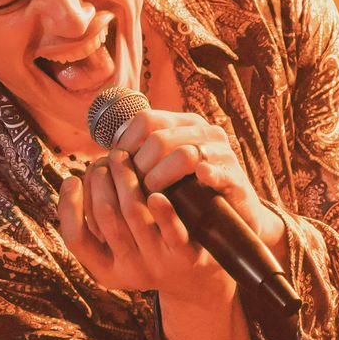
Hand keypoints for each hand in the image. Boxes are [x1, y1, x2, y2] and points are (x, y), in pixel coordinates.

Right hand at [59, 152, 232, 305]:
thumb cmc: (148, 250)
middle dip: (100, 181)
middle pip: (106, 216)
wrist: (196, 279)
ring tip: (121, 157)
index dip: (69, 207)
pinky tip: (155, 191)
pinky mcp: (186, 255)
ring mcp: (158, 263)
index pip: (76, 240)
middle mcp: (130, 271)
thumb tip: (71, 184)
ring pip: (134, 213)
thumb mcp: (117, 249)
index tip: (72, 180)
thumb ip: (97, 224)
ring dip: (125, 178)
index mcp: (107, 272)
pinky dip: (162, 210)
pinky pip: (172, 230)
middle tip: (103, 160)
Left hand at [110, 109, 283, 250]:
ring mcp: (222, 154)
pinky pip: (218, 171)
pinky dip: (205, 175)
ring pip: (185, 153)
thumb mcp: (162, 172)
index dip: (125, 145)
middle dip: (140, 165)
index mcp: (182, 125)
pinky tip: (196, 182)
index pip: (145, 120)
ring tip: (152, 194)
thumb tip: (102, 160)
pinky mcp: (236, 177)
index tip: (116, 170)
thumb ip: (140, 160)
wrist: (233, 219)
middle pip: (160, 138)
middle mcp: (203, 132)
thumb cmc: (189, 195)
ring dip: (161, 176)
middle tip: (132, 188)